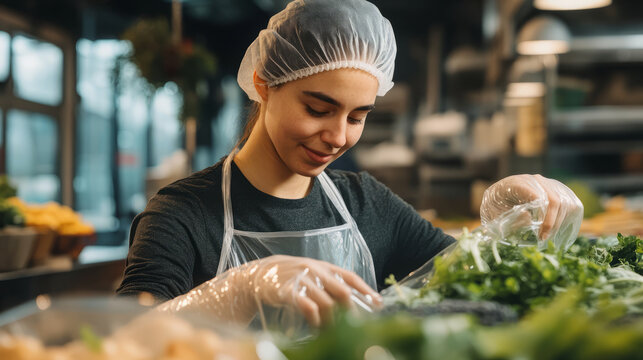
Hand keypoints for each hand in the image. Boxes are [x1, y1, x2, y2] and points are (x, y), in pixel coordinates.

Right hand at [243, 255, 381, 326]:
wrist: (260, 274)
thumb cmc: (291, 278)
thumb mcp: (311, 275)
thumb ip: (328, 284)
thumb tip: (350, 302)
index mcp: (324, 267)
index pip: (350, 277)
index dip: (366, 290)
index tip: (378, 303)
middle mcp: (315, 271)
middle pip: (342, 292)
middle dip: (351, 312)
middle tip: (354, 327)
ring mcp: (302, 280)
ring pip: (326, 303)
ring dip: (332, 322)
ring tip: (332, 332)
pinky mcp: (288, 291)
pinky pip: (308, 307)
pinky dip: (315, 320)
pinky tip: (315, 326)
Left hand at [480, 174, 583, 248]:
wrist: (499, 198)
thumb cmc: (495, 209)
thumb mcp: (494, 216)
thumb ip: (509, 218)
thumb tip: (529, 217)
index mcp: (514, 184)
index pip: (535, 194)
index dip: (543, 216)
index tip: (541, 235)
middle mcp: (533, 180)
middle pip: (553, 200)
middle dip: (551, 223)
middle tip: (543, 239)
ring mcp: (547, 183)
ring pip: (564, 202)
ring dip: (559, 223)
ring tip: (548, 236)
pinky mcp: (557, 190)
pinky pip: (571, 203)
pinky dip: (567, 218)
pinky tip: (556, 229)